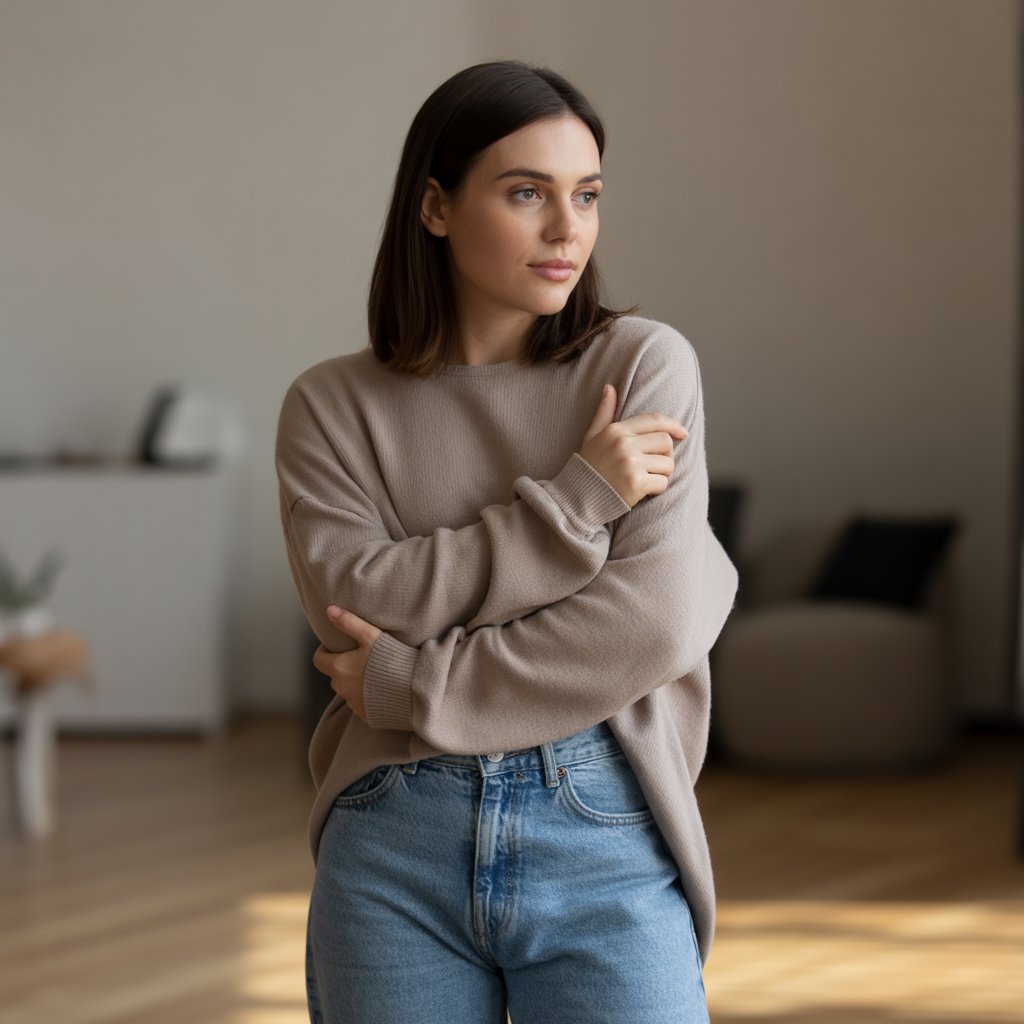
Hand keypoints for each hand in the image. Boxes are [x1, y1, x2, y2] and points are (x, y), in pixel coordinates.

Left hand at [311, 605, 382, 721]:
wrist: (412, 690)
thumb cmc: (391, 660)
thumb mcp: (371, 636)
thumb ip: (349, 622)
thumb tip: (329, 610)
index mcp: (338, 668)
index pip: (319, 659)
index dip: (325, 650)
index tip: (338, 645)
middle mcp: (341, 688)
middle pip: (334, 674)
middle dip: (342, 665)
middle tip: (360, 656)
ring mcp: (353, 703)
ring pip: (347, 689)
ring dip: (354, 681)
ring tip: (373, 671)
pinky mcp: (366, 714)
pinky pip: (360, 702)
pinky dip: (366, 695)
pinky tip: (381, 686)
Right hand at [579, 384, 687, 507]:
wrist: (576, 498)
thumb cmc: (588, 467)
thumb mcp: (593, 436)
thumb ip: (604, 412)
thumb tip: (609, 387)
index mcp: (616, 430)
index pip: (655, 420)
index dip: (674, 425)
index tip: (683, 433)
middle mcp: (624, 444)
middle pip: (665, 442)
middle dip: (666, 454)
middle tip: (656, 465)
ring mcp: (630, 463)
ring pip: (667, 464)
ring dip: (663, 473)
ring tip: (647, 478)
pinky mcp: (636, 483)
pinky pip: (662, 482)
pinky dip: (657, 489)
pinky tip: (643, 491)